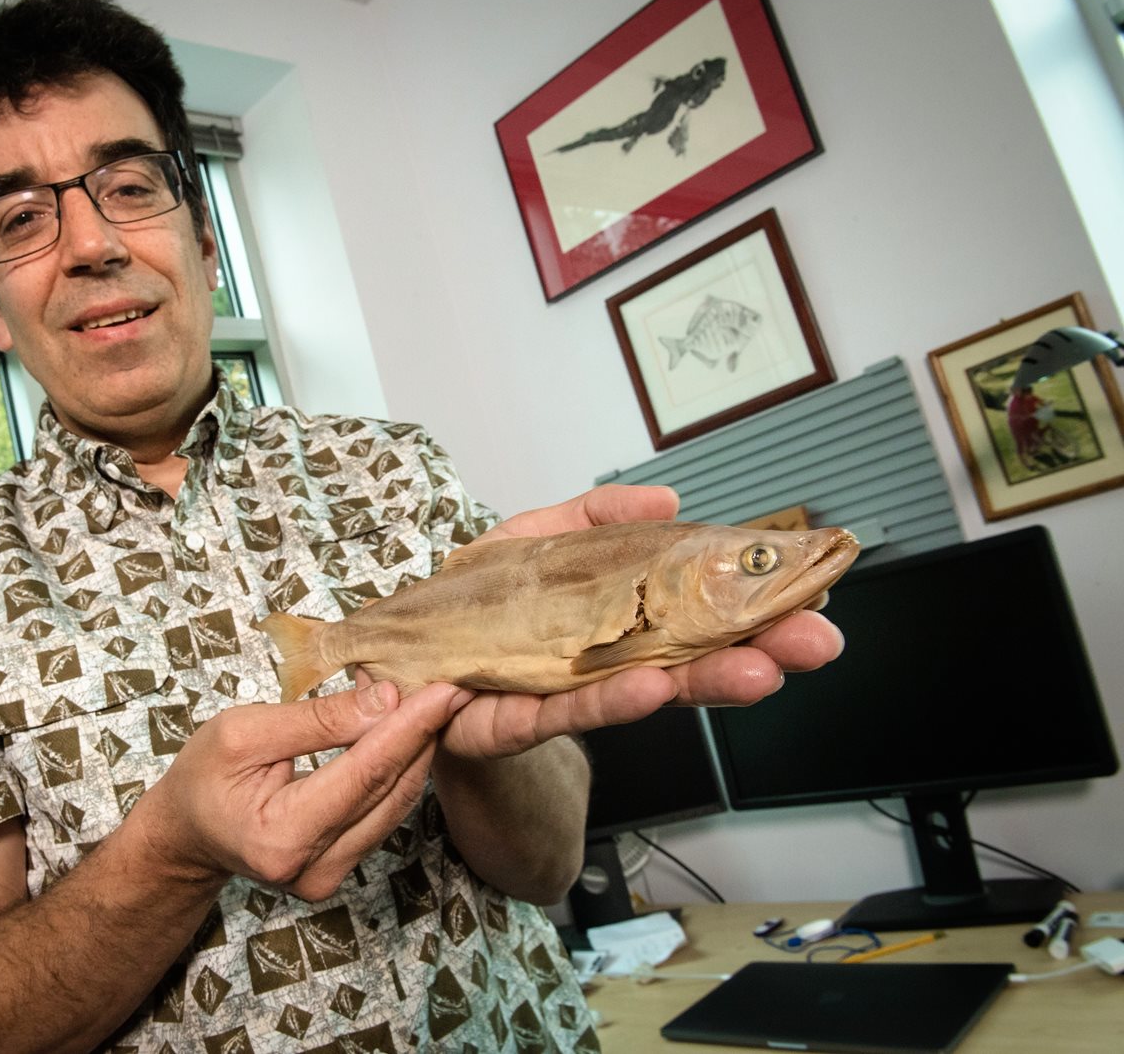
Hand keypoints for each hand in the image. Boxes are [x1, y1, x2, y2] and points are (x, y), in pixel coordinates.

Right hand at [141, 679, 470, 900]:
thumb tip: (385, 699)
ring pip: (393, 805)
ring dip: (417, 753)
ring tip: (435, 705)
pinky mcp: (339, 871)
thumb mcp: (243, 732)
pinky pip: (382, 815)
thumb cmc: (202, 777)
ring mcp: (329, 877)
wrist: (185, 834)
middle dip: (423, 735)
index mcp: (282, 835)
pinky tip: (408, 737)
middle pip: (387, 791)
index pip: (364, 774)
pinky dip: (397, 773)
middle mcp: (313, 868)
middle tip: (454, 688)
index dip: (409, 728)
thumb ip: (316, 719)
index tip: (445, 690)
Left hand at [437, 485, 844, 759]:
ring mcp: (557, 698)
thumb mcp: (535, 541)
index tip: (813, 601)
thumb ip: (598, 519)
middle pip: (685, 659)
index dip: (753, 610)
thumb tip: (666, 500)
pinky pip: (557, 710)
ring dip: (699, 683)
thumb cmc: (477, 610)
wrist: (404, 667)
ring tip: (756, 672)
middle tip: (816, 645)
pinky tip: (651, 690)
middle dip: (754, 652)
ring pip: (637, 692)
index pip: (697, 616)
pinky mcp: (504, 722)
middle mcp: (598, 665)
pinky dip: (605, 702)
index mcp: (616, 622)